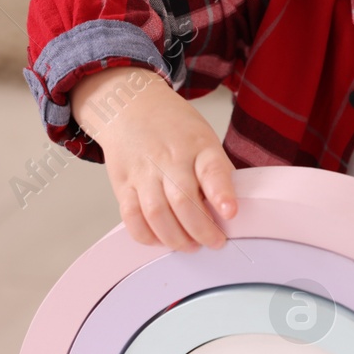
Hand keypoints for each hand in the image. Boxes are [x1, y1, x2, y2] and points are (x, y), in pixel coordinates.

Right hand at [70, 66, 238, 251]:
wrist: (131, 107)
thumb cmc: (175, 129)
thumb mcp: (204, 139)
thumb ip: (216, 172)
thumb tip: (229, 211)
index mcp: (199, 146)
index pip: (212, 171)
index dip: (222, 194)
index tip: (231, 213)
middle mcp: (170, 159)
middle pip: (183, 201)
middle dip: (201, 230)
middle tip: (214, 242)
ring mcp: (144, 172)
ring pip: (156, 213)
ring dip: (175, 238)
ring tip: (190, 246)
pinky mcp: (123, 183)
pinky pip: (131, 216)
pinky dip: (146, 235)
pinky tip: (160, 239)